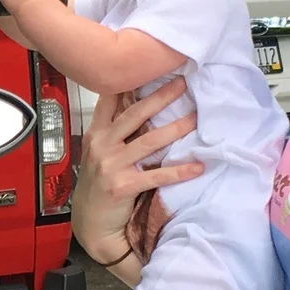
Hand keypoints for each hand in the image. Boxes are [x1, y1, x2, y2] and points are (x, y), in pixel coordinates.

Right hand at [71, 80, 204, 265]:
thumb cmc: (98, 186)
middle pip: (134, 114)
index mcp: (95, 134)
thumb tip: (135, 104)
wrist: (91, 224)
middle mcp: (101, 145)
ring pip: (149, 141)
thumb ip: (113, 132)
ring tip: (196, 118)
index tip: (148, 65)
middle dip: (160, 97)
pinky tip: (198, 166)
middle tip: (182, 83)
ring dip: (176, 128)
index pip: (109, 100)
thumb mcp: (98, 153)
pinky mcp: (123, 186)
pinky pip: (157, 175)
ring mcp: (111, 166)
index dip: (129, 82)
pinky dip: (180, 170)